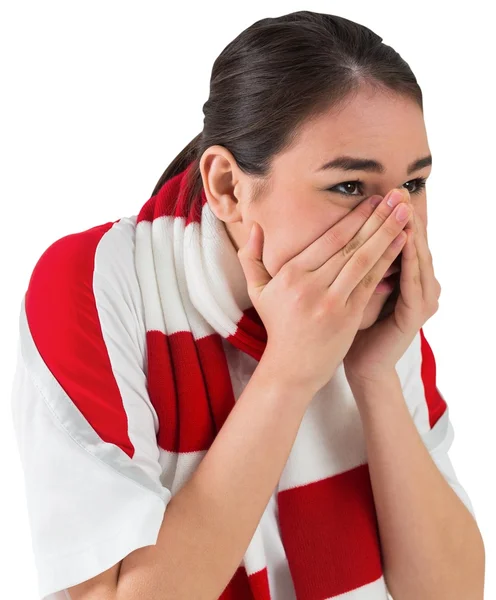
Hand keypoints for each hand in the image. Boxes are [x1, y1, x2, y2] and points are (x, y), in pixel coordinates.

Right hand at [237, 189, 411, 395]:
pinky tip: (401, 243)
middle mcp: (311, 285)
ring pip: (364, 260)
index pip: (329, 239)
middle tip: (396, 195)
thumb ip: (251, 256)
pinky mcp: (347, 317)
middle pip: (350, 245)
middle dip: (377, 218)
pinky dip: (387, 261)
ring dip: (387, 234)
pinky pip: (370, 283)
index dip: (354, 217)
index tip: (372, 200)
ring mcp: (331, 302)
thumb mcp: (257, 291)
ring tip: (405, 213)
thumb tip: (254, 226)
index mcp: (291, 274)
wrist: (292, 367)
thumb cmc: (277, 325)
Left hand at [343, 188, 441, 387]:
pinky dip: (409, 260)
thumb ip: (354, 264)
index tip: (380, 192)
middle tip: (398, 190)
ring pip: (417, 257)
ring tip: (404, 207)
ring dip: (411, 232)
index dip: (390, 218)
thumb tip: (337, 233)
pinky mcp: (417, 313)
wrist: (361, 363)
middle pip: (413, 244)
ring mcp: (421, 298)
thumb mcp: (351, 289)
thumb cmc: (351, 326)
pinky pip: (414, 281)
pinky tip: (403, 240)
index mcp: (401, 276)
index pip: (399, 240)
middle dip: (403, 217)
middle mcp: (417, 283)